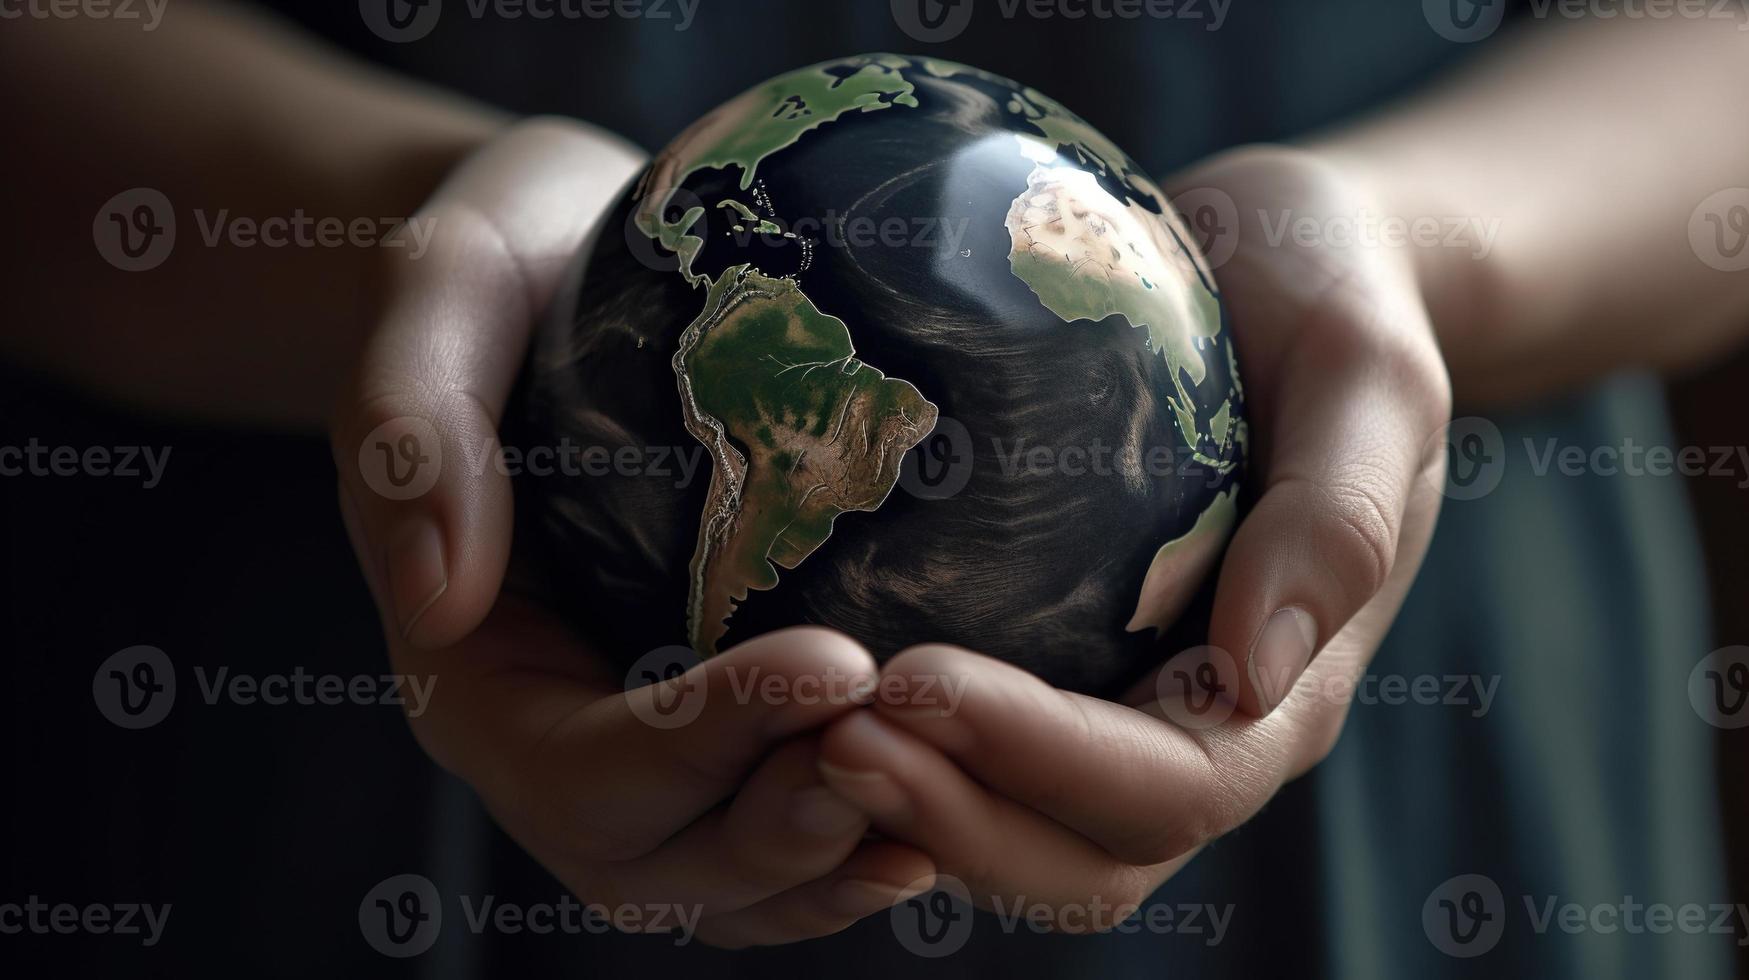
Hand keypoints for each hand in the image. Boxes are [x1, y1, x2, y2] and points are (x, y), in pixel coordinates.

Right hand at [330, 119, 932, 945]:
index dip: (700, 741)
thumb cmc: (508, 265)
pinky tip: (944, 811)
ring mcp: (635, 745)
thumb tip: (443, 599)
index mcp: (470, 666)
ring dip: (830, 864)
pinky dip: (849, 849)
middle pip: (658, 859)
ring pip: (722, 878)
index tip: (836, 662)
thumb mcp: (441, 294)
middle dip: (783, 830)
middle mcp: (550, 734)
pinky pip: (772, 835)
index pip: (578, 764)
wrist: (572, 263)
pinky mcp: (712, 726)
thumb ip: (410, 424)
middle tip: (908, 750)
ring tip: (945, 814)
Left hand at [813, 145, 1450, 924]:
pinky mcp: (1059, 670)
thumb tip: (1258, 670)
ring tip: (791, 731)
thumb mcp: (1366, 369)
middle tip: (819, 736)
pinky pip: (973, 757)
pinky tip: (798, 694)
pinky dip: (899, 754)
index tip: (913, 676)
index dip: (1043, 757)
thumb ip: (1337, 515)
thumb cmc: (1329, 297)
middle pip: (1081, 855)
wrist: (1284, 270)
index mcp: (1287, 684)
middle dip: (953, 815)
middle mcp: (1204, 728)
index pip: (1169, 784)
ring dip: (910, 808)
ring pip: (1018, 833)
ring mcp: (1126, 709)